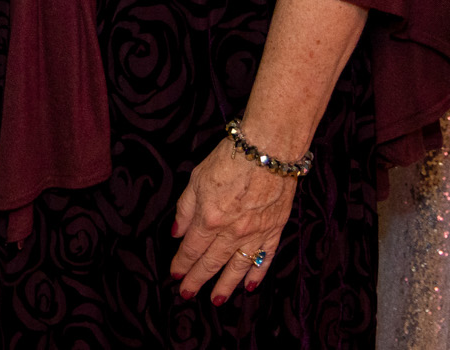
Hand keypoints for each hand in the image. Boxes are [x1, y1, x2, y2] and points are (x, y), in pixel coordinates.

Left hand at [167, 136, 297, 305]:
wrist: (268, 149)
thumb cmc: (229, 159)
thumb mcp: (196, 179)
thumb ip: (185, 209)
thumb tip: (177, 234)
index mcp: (209, 219)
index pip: (191, 249)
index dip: (182, 263)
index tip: (175, 274)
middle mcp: (231, 232)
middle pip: (212, 262)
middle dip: (198, 280)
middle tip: (188, 295)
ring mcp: (255, 233)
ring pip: (237, 267)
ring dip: (225, 285)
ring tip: (217, 300)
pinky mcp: (274, 229)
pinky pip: (265, 258)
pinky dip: (257, 274)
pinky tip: (249, 286)